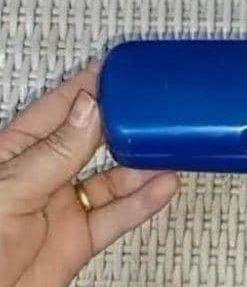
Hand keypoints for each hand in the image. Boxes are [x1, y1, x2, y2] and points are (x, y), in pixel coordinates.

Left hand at [0, 63, 178, 286]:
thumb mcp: (12, 191)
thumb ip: (55, 152)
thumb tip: (90, 108)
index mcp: (19, 152)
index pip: (59, 108)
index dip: (90, 87)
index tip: (119, 71)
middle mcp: (44, 174)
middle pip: (92, 138)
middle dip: (123, 122)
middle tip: (154, 107)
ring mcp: (64, 205)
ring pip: (112, 177)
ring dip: (141, 165)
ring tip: (167, 151)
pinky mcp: (79, 238)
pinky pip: (117, 215)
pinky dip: (143, 202)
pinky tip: (162, 187)